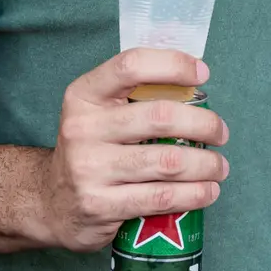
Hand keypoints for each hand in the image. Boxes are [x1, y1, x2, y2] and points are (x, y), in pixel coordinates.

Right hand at [34, 48, 228, 252]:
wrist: (49, 203)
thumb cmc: (91, 149)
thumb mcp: (99, 113)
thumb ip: (136, 97)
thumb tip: (196, 85)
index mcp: (84, 96)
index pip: (131, 66)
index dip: (173, 65)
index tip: (203, 74)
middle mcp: (82, 128)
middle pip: (160, 116)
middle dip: (203, 124)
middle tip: (221, 133)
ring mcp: (89, 168)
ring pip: (167, 160)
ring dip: (206, 164)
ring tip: (219, 167)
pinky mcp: (100, 205)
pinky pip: (161, 197)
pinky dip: (194, 194)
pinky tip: (208, 191)